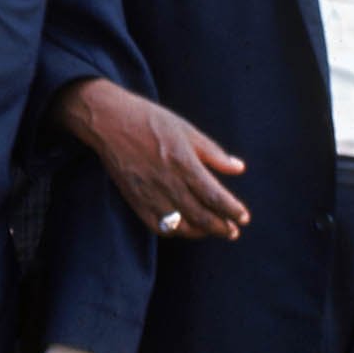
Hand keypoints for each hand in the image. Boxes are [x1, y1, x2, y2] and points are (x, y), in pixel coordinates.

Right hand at [57, 78, 247, 239]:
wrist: (109, 122)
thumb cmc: (150, 121)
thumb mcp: (187, 130)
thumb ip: (213, 153)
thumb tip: (239, 168)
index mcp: (184, 163)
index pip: (214, 196)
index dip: (232, 210)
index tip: (244, 217)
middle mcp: (168, 182)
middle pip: (201, 216)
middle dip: (221, 227)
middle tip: (233, 231)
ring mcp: (149, 193)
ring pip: (181, 225)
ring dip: (200, 232)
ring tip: (212, 231)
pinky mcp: (135, 199)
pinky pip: (157, 225)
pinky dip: (174, 231)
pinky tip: (183, 227)